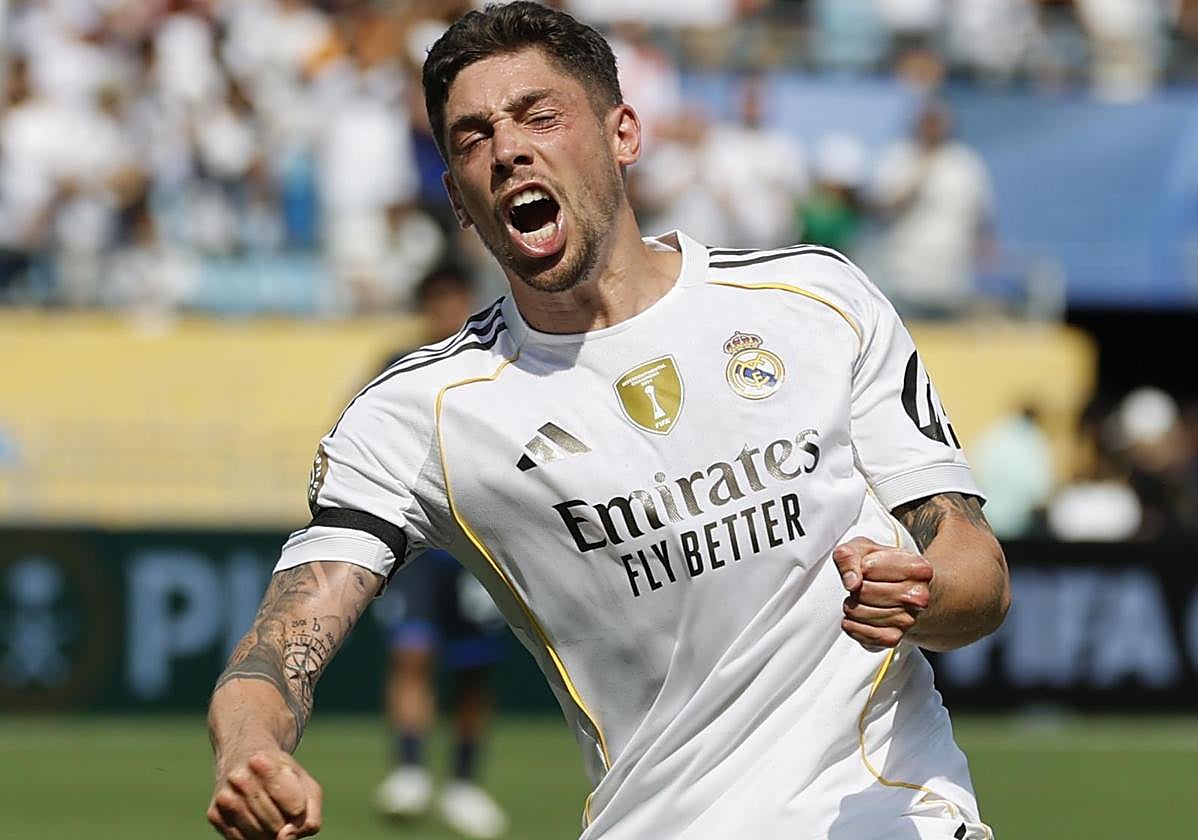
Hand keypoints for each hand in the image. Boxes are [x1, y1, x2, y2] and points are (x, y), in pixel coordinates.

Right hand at [208, 749, 322, 838]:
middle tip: (279, 803)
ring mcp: (224, 797)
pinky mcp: (214, 814)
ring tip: (268, 809)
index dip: (300, 809)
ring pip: (260, 837)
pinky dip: (254, 837)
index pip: (296, 809)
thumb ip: (310, 819)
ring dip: (270, 832)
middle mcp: (240, 779)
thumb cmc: (284, 777)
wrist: (244, 759)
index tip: (294, 795)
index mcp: (265, 763)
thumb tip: (283, 838)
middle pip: (277, 826)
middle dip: (285, 823)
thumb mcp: (308, 788)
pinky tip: (254, 817)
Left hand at [832, 537, 932, 650]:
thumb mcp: (864, 549)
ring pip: (859, 612)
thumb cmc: (884, 567)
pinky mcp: (894, 638)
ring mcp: (908, 620)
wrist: (905, 591)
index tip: (869, 567)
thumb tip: (852, 582)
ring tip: (864, 600)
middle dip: (856, 588)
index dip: (860, 567)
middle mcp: (919, 597)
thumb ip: (850, 556)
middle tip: (866, 586)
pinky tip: (859, 617)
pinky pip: (862, 634)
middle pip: (863, 591)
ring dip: (852, 606)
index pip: (867, 568)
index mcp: (918, 569)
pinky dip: (852, 625)